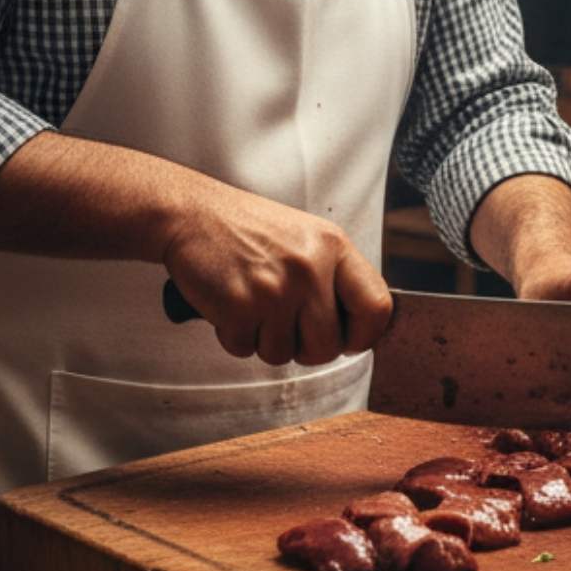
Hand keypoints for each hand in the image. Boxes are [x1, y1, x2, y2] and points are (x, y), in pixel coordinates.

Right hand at [162, 185, 393, 366]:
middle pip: (328, 347)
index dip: (363, 335)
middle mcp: (309, 268)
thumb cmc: (250, 230)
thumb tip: (359, 329)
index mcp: (334, 247)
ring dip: (265, 340)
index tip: (346, 339)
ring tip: (254, 305)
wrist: (193, 215)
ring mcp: (275, 289)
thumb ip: (335, 277)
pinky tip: (231, 305)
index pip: (377, 308)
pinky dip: (234, 337)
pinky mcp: (239, 306)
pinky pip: (245, 350)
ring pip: (284, 355)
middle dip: (305, 347)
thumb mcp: (308, 238)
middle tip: (285, 324)